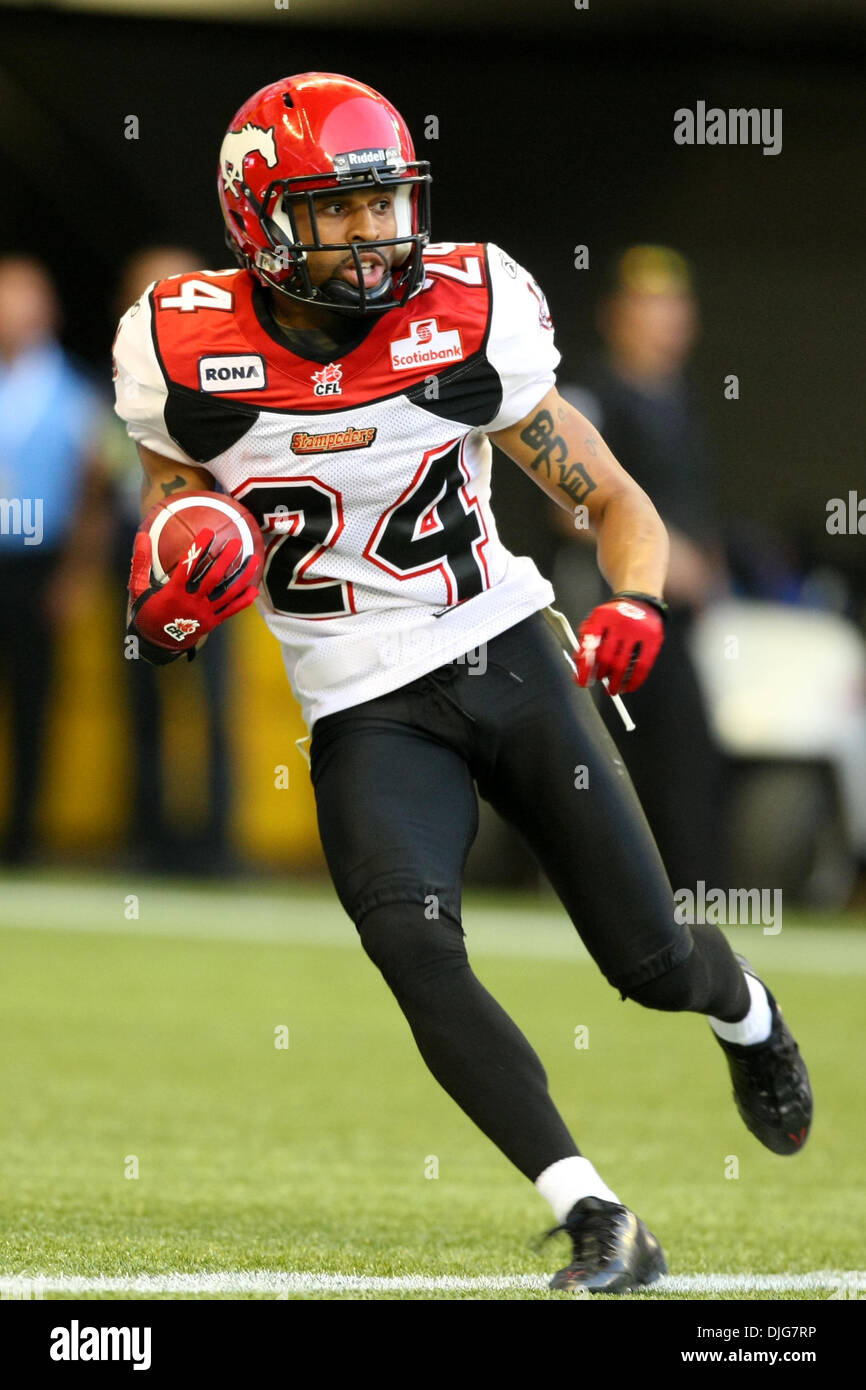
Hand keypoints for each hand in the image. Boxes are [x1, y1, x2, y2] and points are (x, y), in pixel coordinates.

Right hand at [128, 526, 261, 654]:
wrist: (157, 644)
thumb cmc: (147, 612)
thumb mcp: (138, 589)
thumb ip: (141, 562)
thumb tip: (141, 535)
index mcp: (173, 592)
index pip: (188, 565)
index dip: (199, 548)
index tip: (208, 532)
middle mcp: (192, 602)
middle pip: (213, 577)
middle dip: (226, 559)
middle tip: (236, 543)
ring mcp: (204, 613)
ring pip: (227, 592)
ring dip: (242, 575)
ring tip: (253, 559)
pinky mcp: (212, 623)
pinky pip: (231, 610)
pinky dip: (244, 600)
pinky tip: (254, 589)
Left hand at [574, 593, 665, 694]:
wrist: (640, 599)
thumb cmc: (614, 615)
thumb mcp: (596, 620)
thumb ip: (586, 640)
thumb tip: (579, 665)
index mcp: (601, 617)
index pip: (589, 646)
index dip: (584, 667)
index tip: (581, 682)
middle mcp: (620, 622)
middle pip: (605, 658)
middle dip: (600, 675)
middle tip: (600, 681)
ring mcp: (638, 630)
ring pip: (623, 665)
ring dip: (616, 682)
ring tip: (613, 689)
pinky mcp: (653, 638)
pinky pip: (643, 665)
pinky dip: (635, 680)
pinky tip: (630, 687)